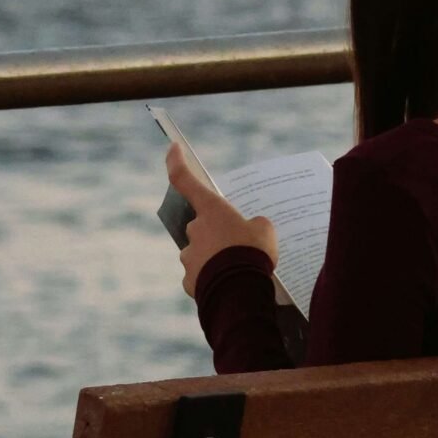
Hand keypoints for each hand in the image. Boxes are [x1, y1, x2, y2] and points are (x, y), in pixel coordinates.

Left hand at [166, 141, 278, 299]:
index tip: (172, 147)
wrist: (241, 291)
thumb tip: (250, 231)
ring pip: (201, 252)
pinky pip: (201, 276)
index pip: (185, 179)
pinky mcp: (189, 281)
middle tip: (240, 245)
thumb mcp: (265, 231)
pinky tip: (231, 284)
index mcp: (211, 210)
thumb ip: (255, 225)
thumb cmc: (253, 252)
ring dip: (216, 257)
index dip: (176, 161)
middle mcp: (194, 230)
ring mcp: (189, 256)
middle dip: (217, 233)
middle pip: (201, 225)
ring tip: (239, 268)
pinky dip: (213, 278)